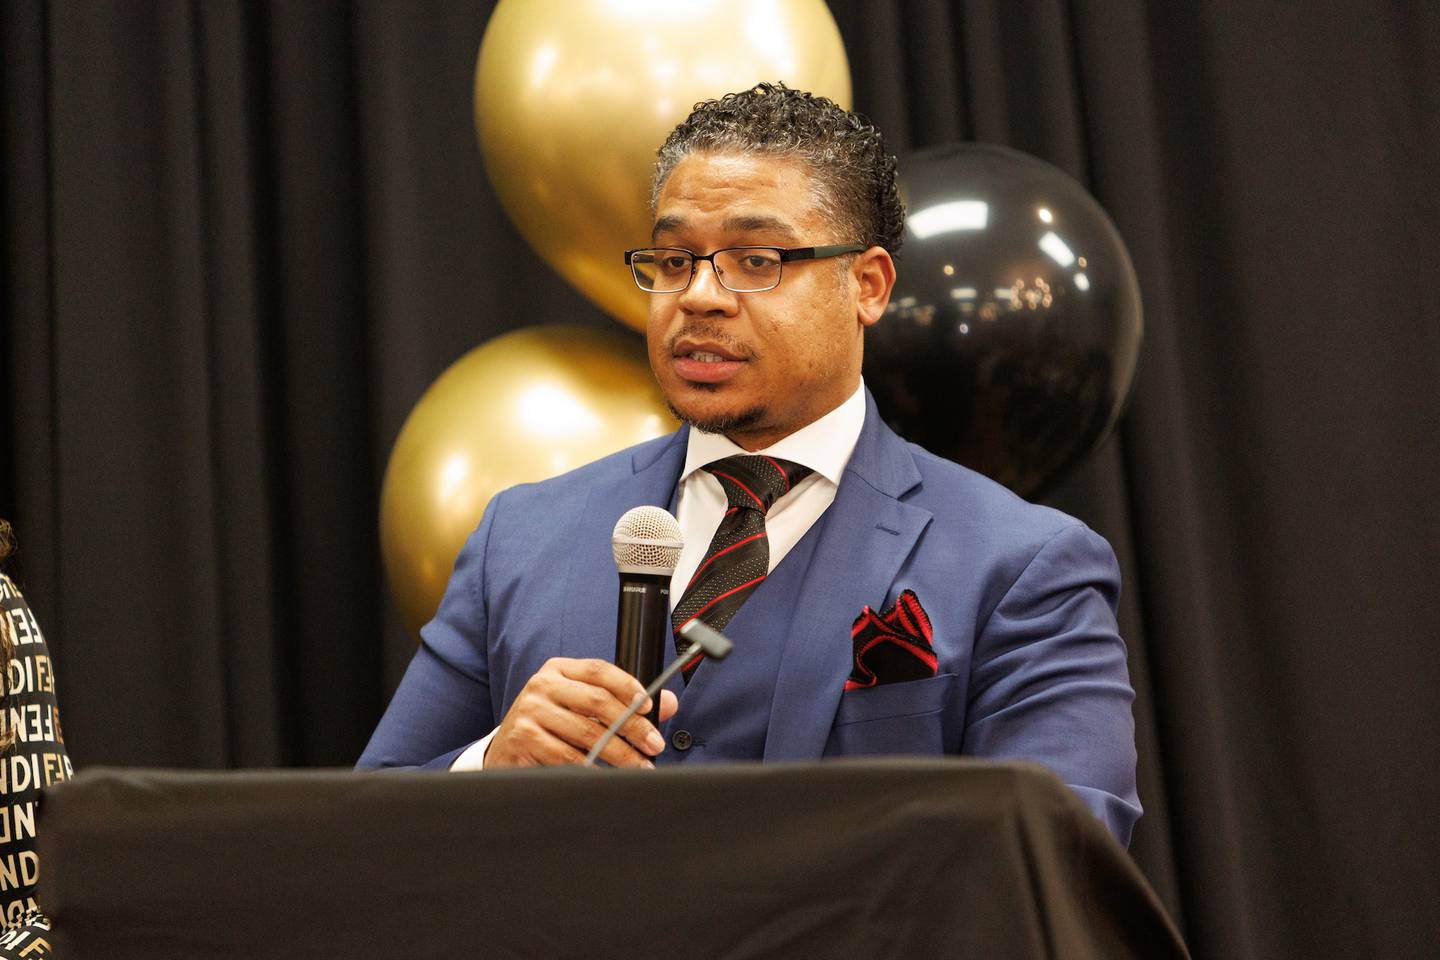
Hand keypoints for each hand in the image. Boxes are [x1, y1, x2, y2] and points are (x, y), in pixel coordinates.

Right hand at [484, 658, 678, 767]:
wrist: (506, 751)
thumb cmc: (551, 726)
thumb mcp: (581, 706)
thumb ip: (622, 702)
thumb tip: (668, 703)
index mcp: (559, 669)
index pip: (600, 670)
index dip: (629, 687)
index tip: (650, 707)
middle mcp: (542, 685)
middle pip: (598, 701)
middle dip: (632, 727)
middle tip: (653, 745)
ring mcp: (530, 711)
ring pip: (587, 733)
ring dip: (620, 754)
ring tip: (639, 766)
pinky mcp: (523, 738)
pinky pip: (568, 757)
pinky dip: (592, 769)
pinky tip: (608, 776)